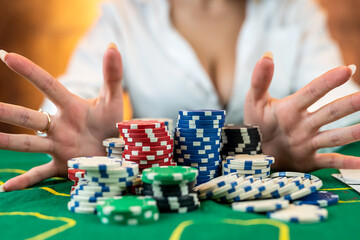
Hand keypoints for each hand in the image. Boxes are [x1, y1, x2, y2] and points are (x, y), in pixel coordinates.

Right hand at [0, 44, 123, 190]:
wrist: (116, 148)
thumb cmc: (112, 123)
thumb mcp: (113, 101)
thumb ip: (112, 75)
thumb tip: (113, 46)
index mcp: (70, 107)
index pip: (48, 85)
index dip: (30, 72)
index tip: (6, 55)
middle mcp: (59, 126)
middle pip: (30, 117)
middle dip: (8, 112)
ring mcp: (58, 146)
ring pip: (29, 144)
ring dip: (8, 141)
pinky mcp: (63, 166)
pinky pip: (41, 174)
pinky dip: (26, 181)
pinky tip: (6, 188)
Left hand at [244, 52, 359, 171]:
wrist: (254, 150)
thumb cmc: (256, 124)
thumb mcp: (255, 102)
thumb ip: (260, 81)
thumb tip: (267, 55)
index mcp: (292, 108)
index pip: (312, 92)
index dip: (327, 82)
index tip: (347, 69)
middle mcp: (305, 124)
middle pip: (330, 112)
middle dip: (349, 104)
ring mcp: (308, 142)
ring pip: (334, 136)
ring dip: (352, 133)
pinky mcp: (307, 160)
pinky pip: (328, 161)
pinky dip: (343, 163)